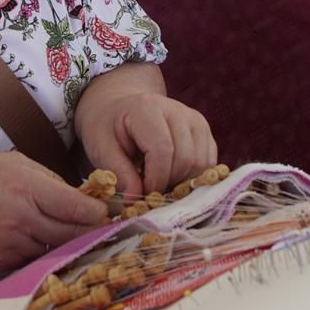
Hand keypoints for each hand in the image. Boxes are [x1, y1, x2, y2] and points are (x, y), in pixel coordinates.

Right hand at [0, 152, 107, 271]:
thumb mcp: (16, 163)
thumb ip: (51, 181)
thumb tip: (83, 198)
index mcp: (27, 189)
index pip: (77, 208)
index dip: (101, 213)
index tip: (111, 212)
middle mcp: (22, 220)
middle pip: (74, 235)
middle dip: (94, 232)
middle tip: (109, 230)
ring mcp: (13, 245)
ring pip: (58, 251)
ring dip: (71, 245)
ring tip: (80, 236)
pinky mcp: (5, 264)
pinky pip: (37, 260)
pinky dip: (46, 253)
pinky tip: (45, 242)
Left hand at [74, 91, 217, 196]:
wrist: (120, 110)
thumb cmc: (107, 130)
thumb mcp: (101, 149)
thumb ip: (119, 174)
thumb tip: (136, 201)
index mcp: (147, 108)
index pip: (163, 149)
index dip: (156, 179)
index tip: (143, 195)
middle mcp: (177, 109)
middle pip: (186, 158)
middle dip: (169, 183)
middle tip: (149, 193)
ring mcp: (194, 119)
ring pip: (201, 163)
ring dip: (182, 182)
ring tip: (158, 183)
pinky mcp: (204, 130)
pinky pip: (208, 163)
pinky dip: (192, 177)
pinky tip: (171, 177)